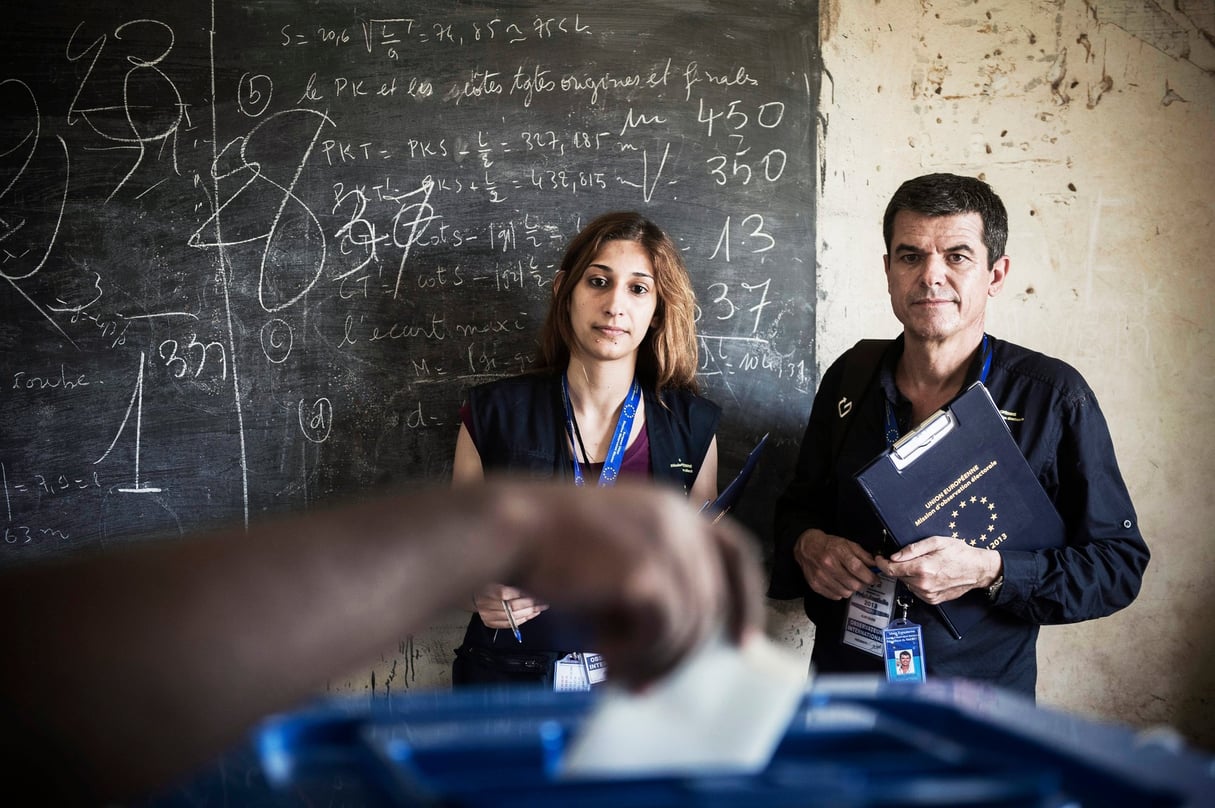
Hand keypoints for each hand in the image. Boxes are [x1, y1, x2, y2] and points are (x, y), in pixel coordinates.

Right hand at [472, 583, 547, 628]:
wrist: (475, 597)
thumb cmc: (490, 586)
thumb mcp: (498, 579)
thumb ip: (511, 584)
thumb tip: (529, 587)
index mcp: (487, 589)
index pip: (505, 594)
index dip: (521, 595)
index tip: (534, 594)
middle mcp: (486, 604)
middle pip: (510, 607)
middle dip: (529, 606)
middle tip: (542, 603)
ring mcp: (487, 615)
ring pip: (511, 617)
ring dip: (528, 614)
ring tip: (539, 609)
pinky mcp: (490, 623)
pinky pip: (509, 624)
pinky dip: (521, 620)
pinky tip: (530, 615)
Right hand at [505, 482, 764, 690]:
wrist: (509, 530)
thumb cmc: (549, 547)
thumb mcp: (616, 555)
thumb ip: (654, 581)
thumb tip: (678, 644)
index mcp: (674, 508)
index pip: (736, 552)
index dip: (746, 599)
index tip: (744, 643)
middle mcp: (679, 519)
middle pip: (714, 600)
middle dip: (688, 652)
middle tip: (653, 683)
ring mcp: (666, 543)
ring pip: (690, 624)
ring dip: (657, 660)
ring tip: (619, 675)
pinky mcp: (647, 571)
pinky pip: (664, 632)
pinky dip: (637, 655)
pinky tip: (604, 658)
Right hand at [793, 528, 877, 599]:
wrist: (806, 547)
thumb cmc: (829, 545)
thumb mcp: (847, 544)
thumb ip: (863, 555)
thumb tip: (876, 565)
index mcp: (837, 552)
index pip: (857, 568)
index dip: (869, 576)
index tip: (875, 579)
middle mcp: (828, 565)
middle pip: (853, 584)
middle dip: (862, 584)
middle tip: (863, 580)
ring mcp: (820, 577)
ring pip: (845, 592)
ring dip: (851, 589)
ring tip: (850, 581)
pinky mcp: (815, 585)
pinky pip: (835, 596)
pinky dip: (840, 592)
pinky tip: (840, 584)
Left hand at [875, 536, 1001, 603]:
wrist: (978, 570)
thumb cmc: (959, 553)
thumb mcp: (936, 542)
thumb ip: (912, 549)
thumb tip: (894, 556)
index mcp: (923, 569)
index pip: (891, 569)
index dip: (882, 562)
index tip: (879, 557)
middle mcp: (924, 584)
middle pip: (898, 576)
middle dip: (898, 566)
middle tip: (906, 557)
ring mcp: (928, 594)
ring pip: (906, 583)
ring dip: (908, 575)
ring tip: (923, 565)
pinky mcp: (933, 600)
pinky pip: (916, 590)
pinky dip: (917, 582)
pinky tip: (928, 574)